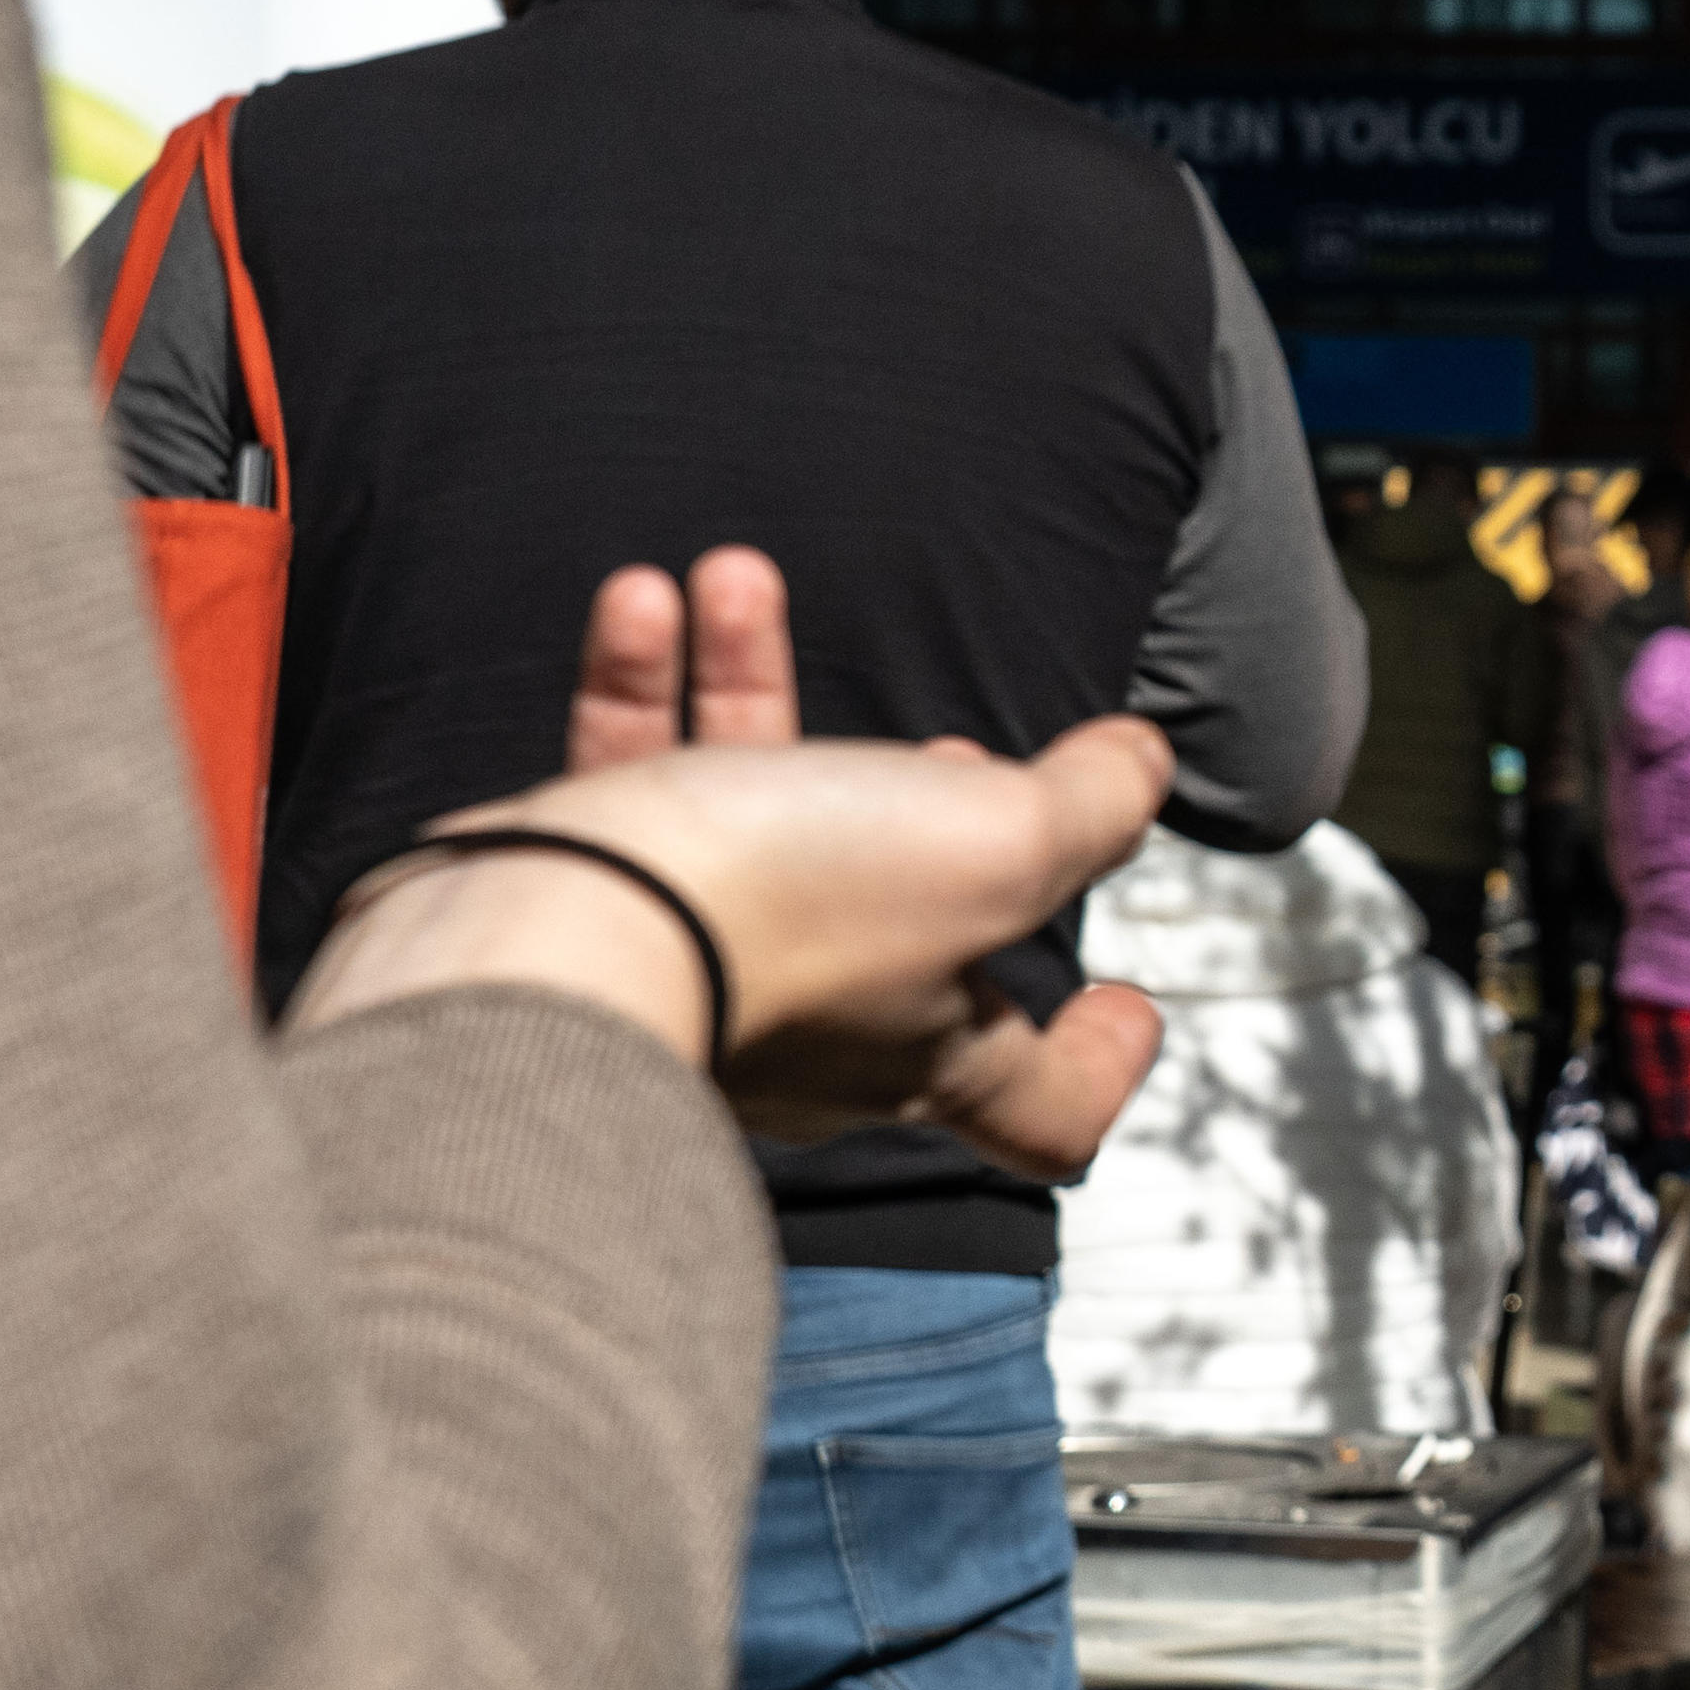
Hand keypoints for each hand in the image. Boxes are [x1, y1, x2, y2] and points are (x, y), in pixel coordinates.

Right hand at [289, 550, 1173, 1177]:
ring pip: (742, 816)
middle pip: (900, 929)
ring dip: (747, 683)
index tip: (1123, 1004)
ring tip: (740, 579)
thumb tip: (1141, 770)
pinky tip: (641, 602)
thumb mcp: (999, 844)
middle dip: (925, 813)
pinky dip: (636, 687)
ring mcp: (693, 972)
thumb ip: (1087, 805)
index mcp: (932, 1050)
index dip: (1095, 1059)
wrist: (549, 937)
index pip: (1039, 1110)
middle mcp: (813, 1030)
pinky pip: (622, 788)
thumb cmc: (781, 919)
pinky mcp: (581, 913)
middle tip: (946, 749)